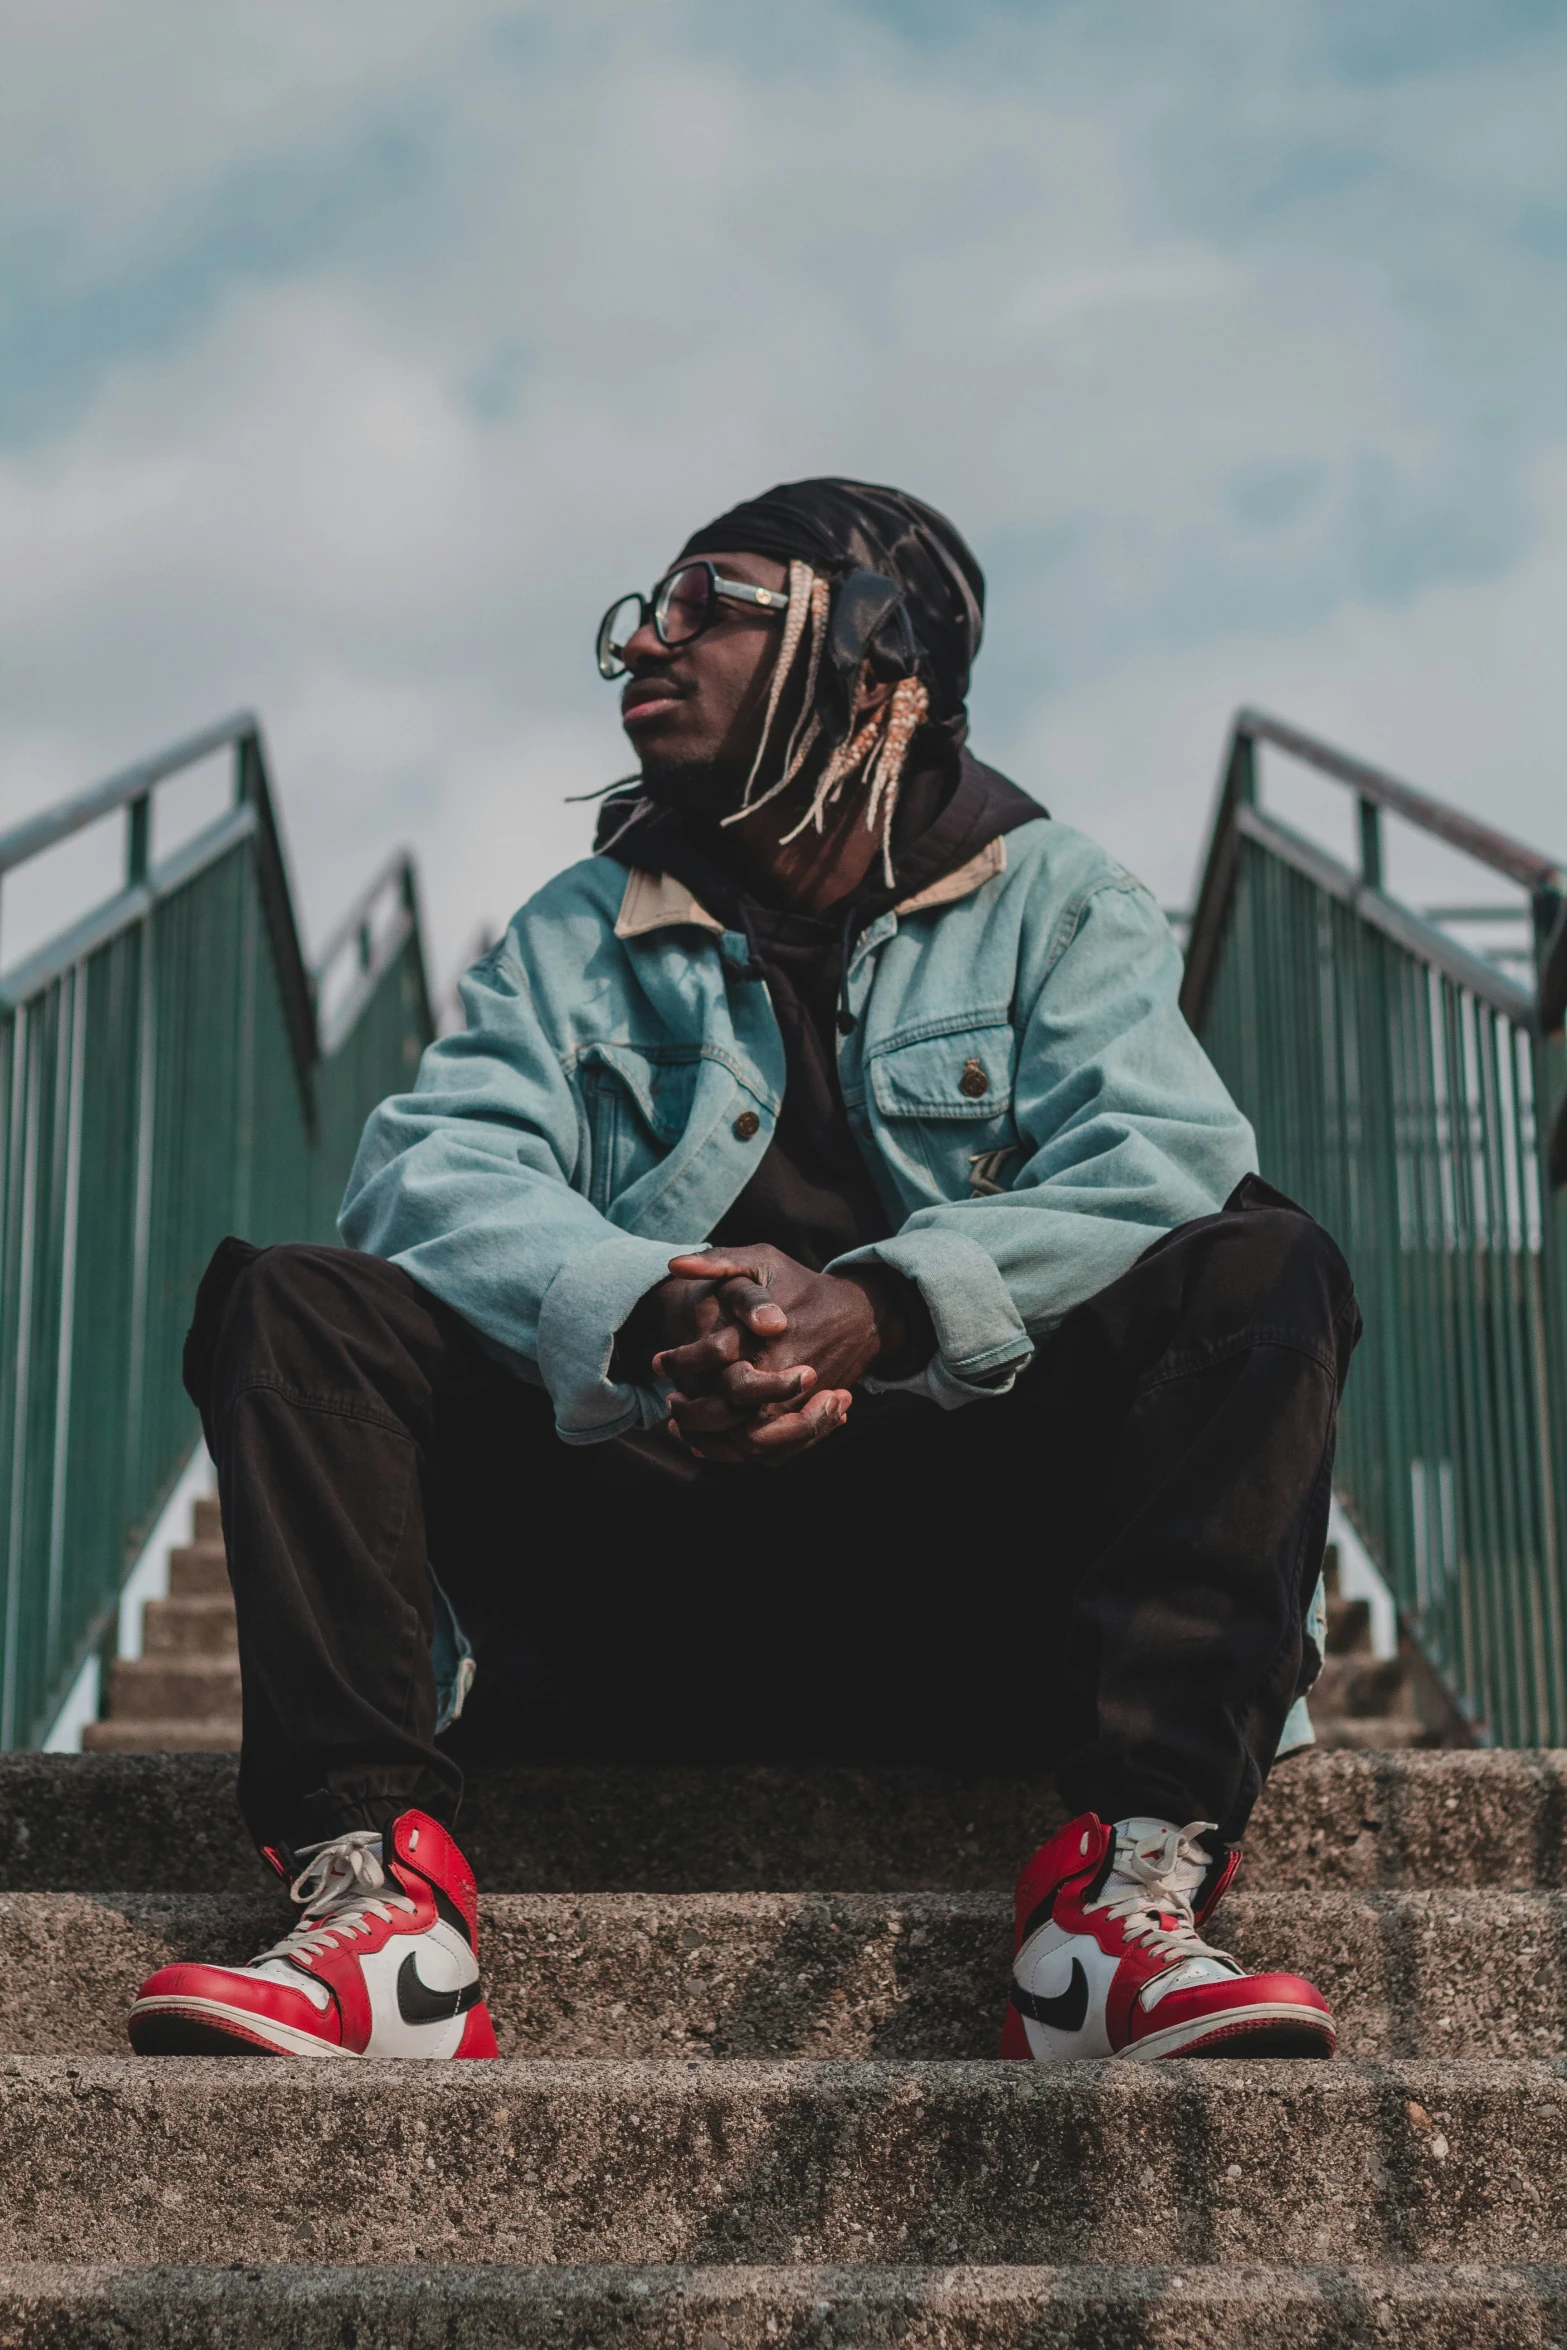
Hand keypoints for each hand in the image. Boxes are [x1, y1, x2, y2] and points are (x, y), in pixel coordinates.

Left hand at [647, 1243, 932, 1466]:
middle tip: (670, 1401)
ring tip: (683, 1423)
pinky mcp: (804, 1420)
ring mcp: (796, 1404)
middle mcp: (781, 1376)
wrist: (859, 1316)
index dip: (678, 1363)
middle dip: (690, 1413)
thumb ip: (719, 1261)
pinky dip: (735, 1453)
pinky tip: (708, 1441)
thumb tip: (673, 1264)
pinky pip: (768, 1453)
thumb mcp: (762, 1260)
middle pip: (723, 1413)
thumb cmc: (802, 1285)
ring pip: (743, 1442)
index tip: (657, 1361)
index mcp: (766, 1338)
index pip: (712, 1359)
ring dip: (708, 1440)